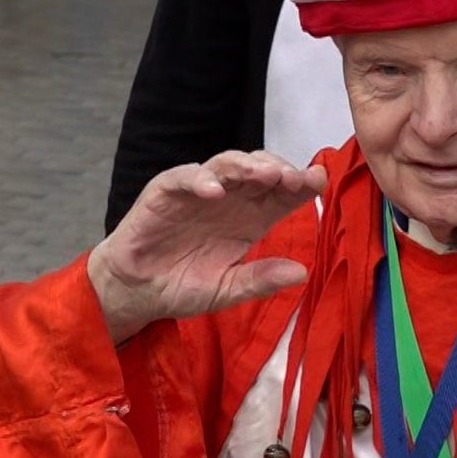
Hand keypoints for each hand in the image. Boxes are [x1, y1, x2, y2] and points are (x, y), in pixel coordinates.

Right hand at [89, 152, 326, 342]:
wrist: (137, 292)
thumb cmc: (183, 286)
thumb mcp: (228, 290)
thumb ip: (260, 280)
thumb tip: (301, 272)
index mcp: (250, 219)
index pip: (281, 194)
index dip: (301, 185)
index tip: (319, 181)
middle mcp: (229, 200)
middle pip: (260, 171)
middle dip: (280, 170)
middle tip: (295, 178)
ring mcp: (198, 192)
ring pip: (227, 165)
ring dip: (247, 166)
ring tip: (264, 174)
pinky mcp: (165, 192)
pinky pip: (184, 178)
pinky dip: (200, 180)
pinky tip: (215, 191)